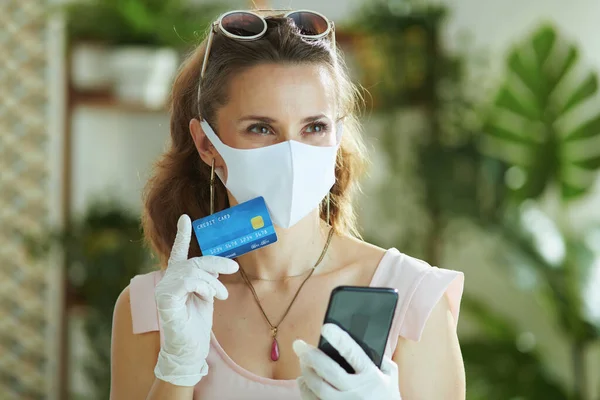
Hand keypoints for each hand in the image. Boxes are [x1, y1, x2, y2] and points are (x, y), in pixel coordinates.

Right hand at [154, 214, 238, 386]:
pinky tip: (209, 298)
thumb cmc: (197, 323)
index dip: (182, 234)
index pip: (179, 251)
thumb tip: (217, 266)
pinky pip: (188, 281)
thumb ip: (208, 278)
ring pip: (193, 270)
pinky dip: (203, 287)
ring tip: (221, 295)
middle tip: (234, 267)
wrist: (191, 348)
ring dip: (213, 282)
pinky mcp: (165, 298)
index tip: (185, 217)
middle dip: (216, 262)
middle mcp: (167, 280)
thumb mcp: (207, 294)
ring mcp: (163, 288)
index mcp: (177, 277)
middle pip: (194, 260)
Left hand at [293, 324, 400, 399]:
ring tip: (302, 360)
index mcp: (371, 376)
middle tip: (299, 345)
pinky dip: (305, 389)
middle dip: (311, 356)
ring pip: (318, 387)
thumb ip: (380, 359)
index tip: (326, 328)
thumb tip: (365, 341)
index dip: (339, 339)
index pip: (353, 354)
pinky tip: (303, 380)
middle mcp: (356, 391)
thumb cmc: (386, 398)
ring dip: (306, 372)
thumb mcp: (390, 377)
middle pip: (328, 371)